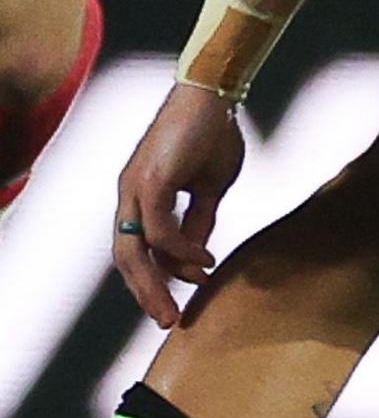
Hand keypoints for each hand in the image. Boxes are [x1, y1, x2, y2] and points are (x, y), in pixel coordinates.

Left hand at [111, 85, 246, 326]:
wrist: (214, 95)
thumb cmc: (213, 134)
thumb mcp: (210, 187)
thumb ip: (200, 219)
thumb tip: (196, 255)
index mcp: (140, 196)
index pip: (138, 249)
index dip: (156, 278)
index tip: (180, 302)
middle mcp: (129, 195)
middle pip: (126, 257)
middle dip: (146, 293)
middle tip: (169, 322)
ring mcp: (135, 188)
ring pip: (133, 250)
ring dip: (155, 283)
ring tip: (177, 308)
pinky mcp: (149, 180)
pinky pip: (158, 229)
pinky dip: (180, 250)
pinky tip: (203, 261)